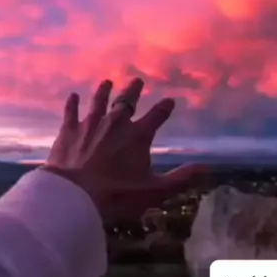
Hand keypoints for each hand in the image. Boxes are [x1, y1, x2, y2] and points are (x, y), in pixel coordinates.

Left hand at [43, 77, 204, 222]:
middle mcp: (115, 123)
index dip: (164, 108)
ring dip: (103, 91)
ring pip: (99, 101)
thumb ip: (181, 178)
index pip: (157, 116)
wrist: (75, 196)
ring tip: (106, 82)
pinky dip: (72, 103)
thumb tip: (207, 168)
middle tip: (137, 80)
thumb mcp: (155, 191)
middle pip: (126, 101)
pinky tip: (72, 96)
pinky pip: (71, 111)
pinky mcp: (69, 130)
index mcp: (138, 135)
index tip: (170, 101)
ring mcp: (91, 123)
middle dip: (133, 90)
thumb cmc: (117, 195)